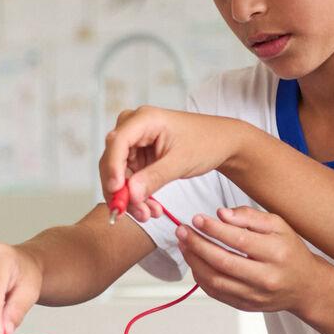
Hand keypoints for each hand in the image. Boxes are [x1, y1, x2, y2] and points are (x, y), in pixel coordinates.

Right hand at [99, 106, 243, 220]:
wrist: (221, 142)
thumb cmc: (205, 142)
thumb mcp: (181, 161)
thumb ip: (154, 177)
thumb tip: (131, 195)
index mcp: (144, 119)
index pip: (117, 142)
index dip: (112, 167)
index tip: (117, 191)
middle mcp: (133, 128)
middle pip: (113, 160)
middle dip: (122, 189)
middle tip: (136, 212)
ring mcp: (135, 143)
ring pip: (119, 174)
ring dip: (130, 197)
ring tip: (149, 214)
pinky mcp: (139, 157)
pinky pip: (129, 179)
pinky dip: (137, 195)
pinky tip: (151, 208)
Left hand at [177, 206, 316, 313]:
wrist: (304, 286)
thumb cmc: (289, 252)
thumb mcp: (278, 226)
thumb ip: (250, 217)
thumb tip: (221, 214)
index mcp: (276, 254)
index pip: (239, 241)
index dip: (214, 229)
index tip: (197, 219)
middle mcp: (266, 277)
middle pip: (223, 262)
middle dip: (197, 245)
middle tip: (182, 230)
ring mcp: (255, 295)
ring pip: (216, 280)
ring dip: (194, 261)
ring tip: (183, 244)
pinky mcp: (245, 306)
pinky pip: (216, 292)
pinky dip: (200, 277)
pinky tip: (194, 262)